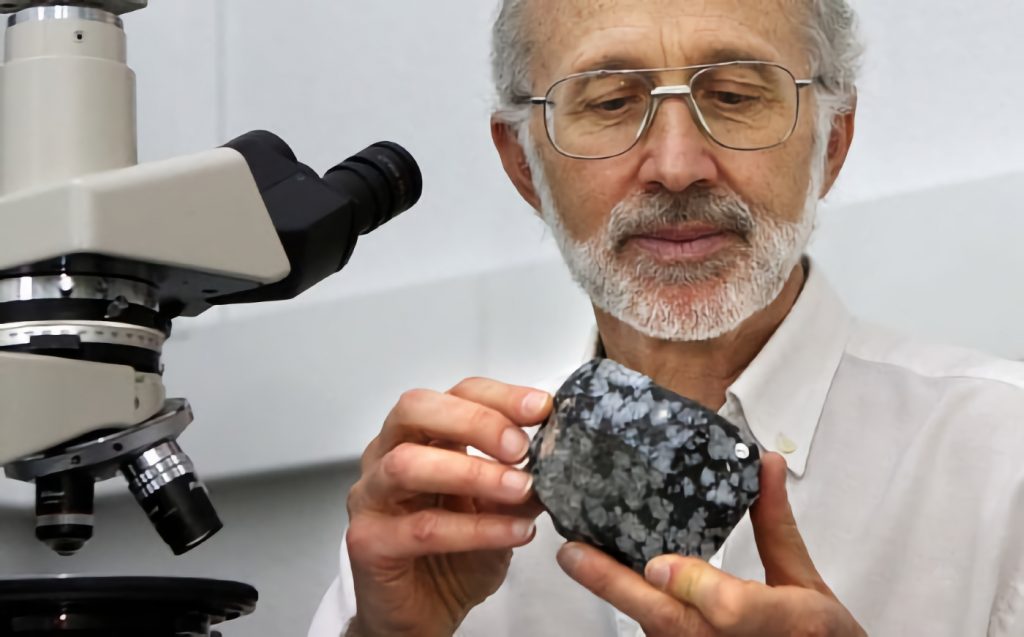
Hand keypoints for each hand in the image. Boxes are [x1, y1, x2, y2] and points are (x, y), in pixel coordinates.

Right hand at [344, 378, 550, 636]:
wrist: (421, 615)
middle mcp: (387, 455)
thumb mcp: (500, 509)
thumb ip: (521, 478)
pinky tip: (514, 531)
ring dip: (472, 472)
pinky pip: (421, 528)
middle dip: (475, 421)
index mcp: (421, 436)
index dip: (500, 396)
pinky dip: (474, 528)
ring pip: (408, 464)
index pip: (456, 393)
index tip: (543, 408)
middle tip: (521, 447)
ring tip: (522, 488)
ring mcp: (371, 496)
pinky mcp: (367, 541)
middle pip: (416, 410)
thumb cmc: (453, 555)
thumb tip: (559, 454)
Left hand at [556, 453, 866, 635]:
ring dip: (614, 596)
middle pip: (671, 621)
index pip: (731, 609)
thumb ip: (777, 523)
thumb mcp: (805, 580)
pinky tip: (602, 577)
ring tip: (576, 557)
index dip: (693, 586)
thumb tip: (764, 463)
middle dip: (618, 588)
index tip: (659, 564)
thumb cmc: (817, 636)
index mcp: (786, 622)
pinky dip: (629, 607)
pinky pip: (656, 633)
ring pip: (655, 630)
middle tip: (574, 555)